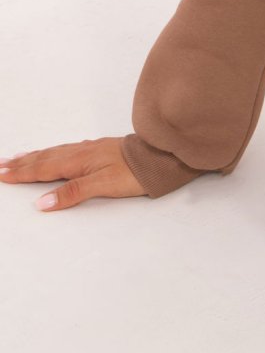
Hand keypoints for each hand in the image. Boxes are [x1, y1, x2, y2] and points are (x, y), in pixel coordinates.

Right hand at [0, 137, 145, 210]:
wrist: (160, 155)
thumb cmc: (135, 171)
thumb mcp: (103, 185)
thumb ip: (73, 193)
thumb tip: (41, 202)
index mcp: (79, 160)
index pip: (43, 168)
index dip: (21, 172)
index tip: (1, 174)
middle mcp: (81, 152)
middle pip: (45, 158)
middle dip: (21, 163)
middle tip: (0, 166)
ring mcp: (90, 149)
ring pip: (55, 153)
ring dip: (34, 156)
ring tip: (17, 158)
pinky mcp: (99, 150)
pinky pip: (66, 150)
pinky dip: (52, 152)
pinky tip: (53, 153)